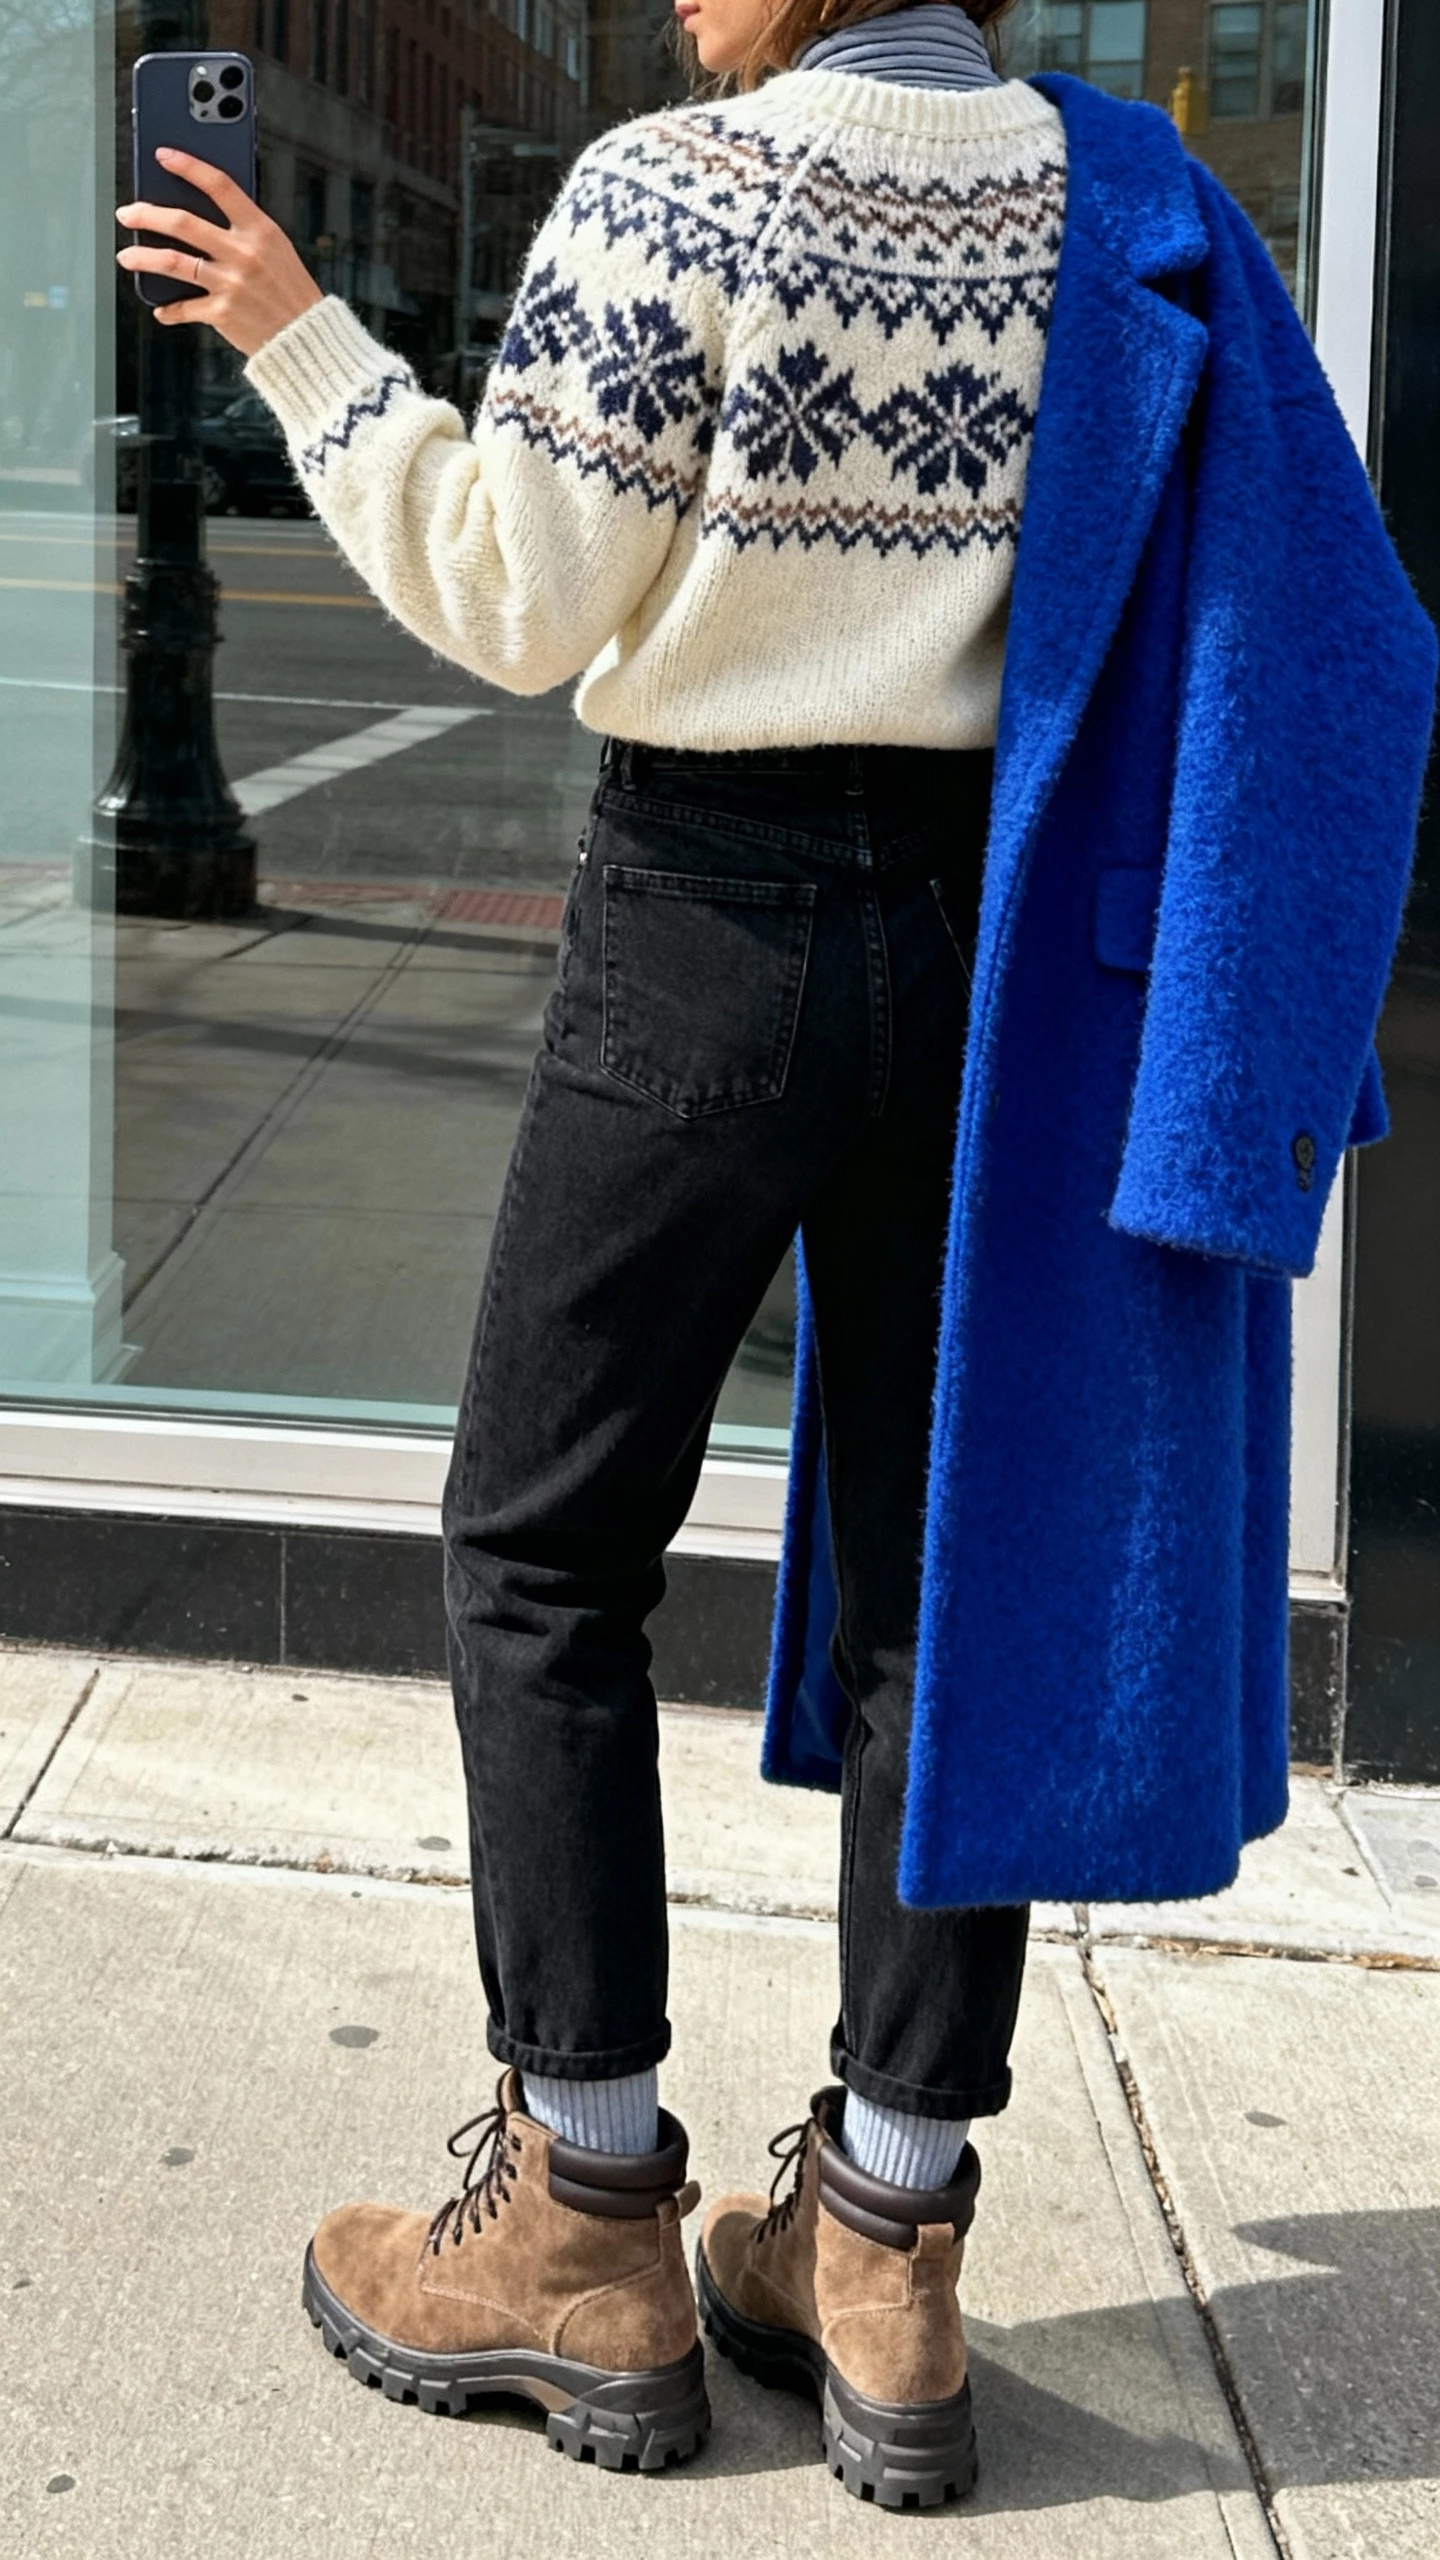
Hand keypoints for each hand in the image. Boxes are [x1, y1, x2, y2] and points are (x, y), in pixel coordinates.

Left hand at [117, 149, 322, 356]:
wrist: (307, 339)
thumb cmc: (291, 292)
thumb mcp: (276, 249)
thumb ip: (243, 230)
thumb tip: (201, 214)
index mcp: (260, 230)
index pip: (219, 185)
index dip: (188, 166)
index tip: (164, 156)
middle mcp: (243, 253)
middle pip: (183, 223)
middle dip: (147, 215)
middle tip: (128, 213)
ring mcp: (230, 283)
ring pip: (174, 262)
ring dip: (143, 258)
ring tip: (126, 256)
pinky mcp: (222, 313)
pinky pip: (185, 307)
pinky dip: (169, 310)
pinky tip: (161, 308)